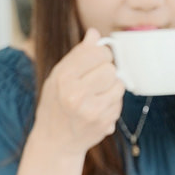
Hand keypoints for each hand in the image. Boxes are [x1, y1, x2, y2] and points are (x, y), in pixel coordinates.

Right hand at [32, 28, 124, 156]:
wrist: (55, 141)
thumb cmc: (56, 104)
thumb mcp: (59, 76)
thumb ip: (78, 55)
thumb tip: (94, 33)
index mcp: (63, 77)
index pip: (97, 53)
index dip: (101, 54)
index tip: (97, 60)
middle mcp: (76, 94)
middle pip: (111, 68)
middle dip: (107, 72)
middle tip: (96, 80)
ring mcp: (91, 110)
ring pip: (119, 84)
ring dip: (112, 87)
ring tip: (96, 94)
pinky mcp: (103, 123)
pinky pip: (119, 102)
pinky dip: (112, 102)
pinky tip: (98, 108)